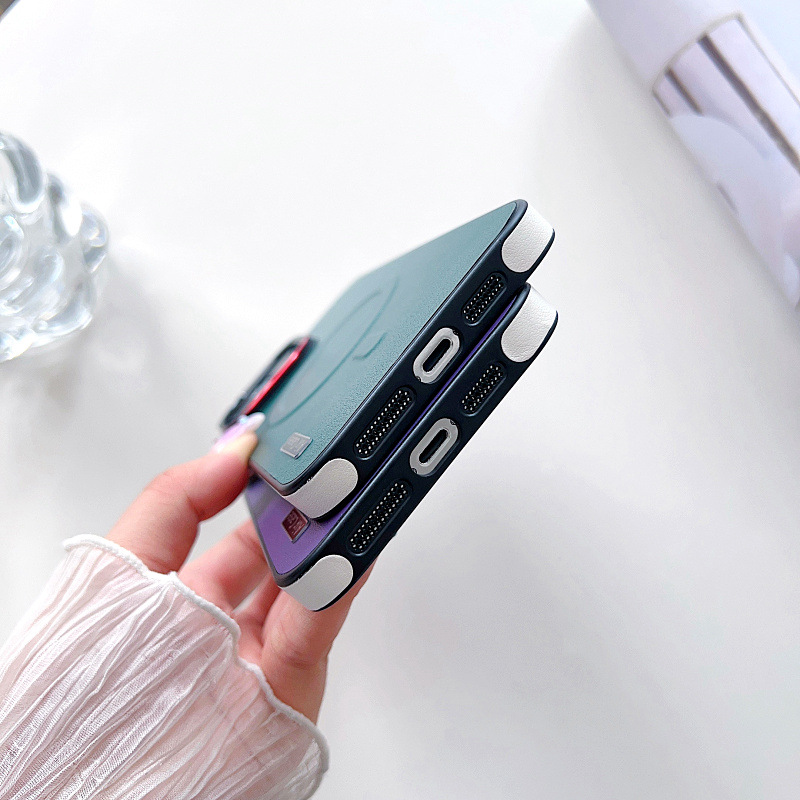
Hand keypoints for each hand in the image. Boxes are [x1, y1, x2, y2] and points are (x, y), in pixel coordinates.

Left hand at [107, 417, 367, 722]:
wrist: (104, 785)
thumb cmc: (91, 688)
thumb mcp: (121, 567)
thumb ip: (172, 503)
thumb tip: (228, 451)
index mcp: (180, 597)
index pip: (233, 532)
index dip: (260, 490)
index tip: (281, 454)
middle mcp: (224, 628)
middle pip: (280, 557)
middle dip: (304, 512)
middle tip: (323, 470)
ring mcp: (260, 657)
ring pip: (306, 585)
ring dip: (330, 540)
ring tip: (343, 496)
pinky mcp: (288, 688)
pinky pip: (314, 626)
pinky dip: (336, 584)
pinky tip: (347, 548)